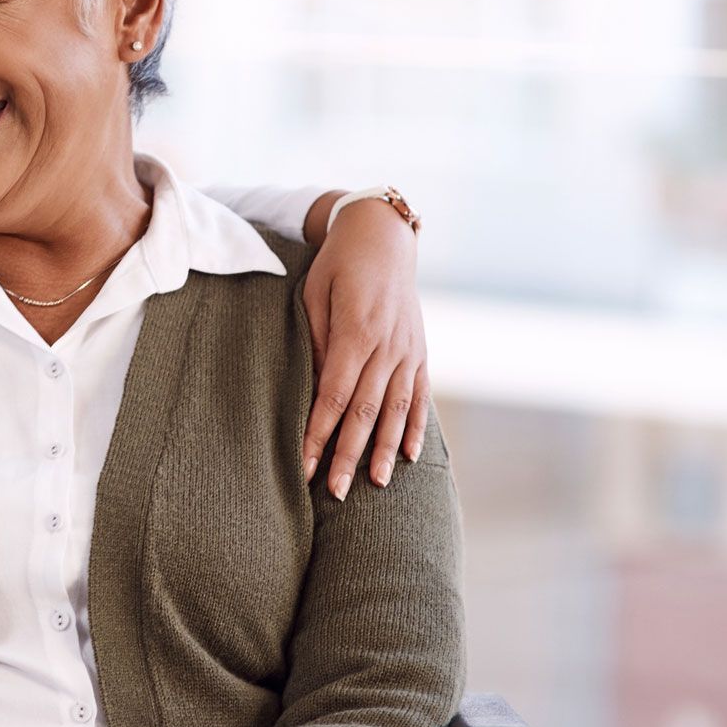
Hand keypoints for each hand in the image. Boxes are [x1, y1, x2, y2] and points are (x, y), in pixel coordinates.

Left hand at [299, 193, 427, 500]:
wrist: (383, 235)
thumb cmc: (337, 263)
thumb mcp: (314, 293)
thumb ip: (314, 340)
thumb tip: (311, 387)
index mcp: (356, 331)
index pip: (333, 395)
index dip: (319, 433)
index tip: (305, 464)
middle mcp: (387, 346)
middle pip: (364, 411)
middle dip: (347, 454)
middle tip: (334, 492)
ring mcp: (408, 350)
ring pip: (395, 410)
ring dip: (382, 450)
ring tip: (372, 485)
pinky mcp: (420, 351)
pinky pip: (419, 396)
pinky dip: (414, 428)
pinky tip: (407, 456)